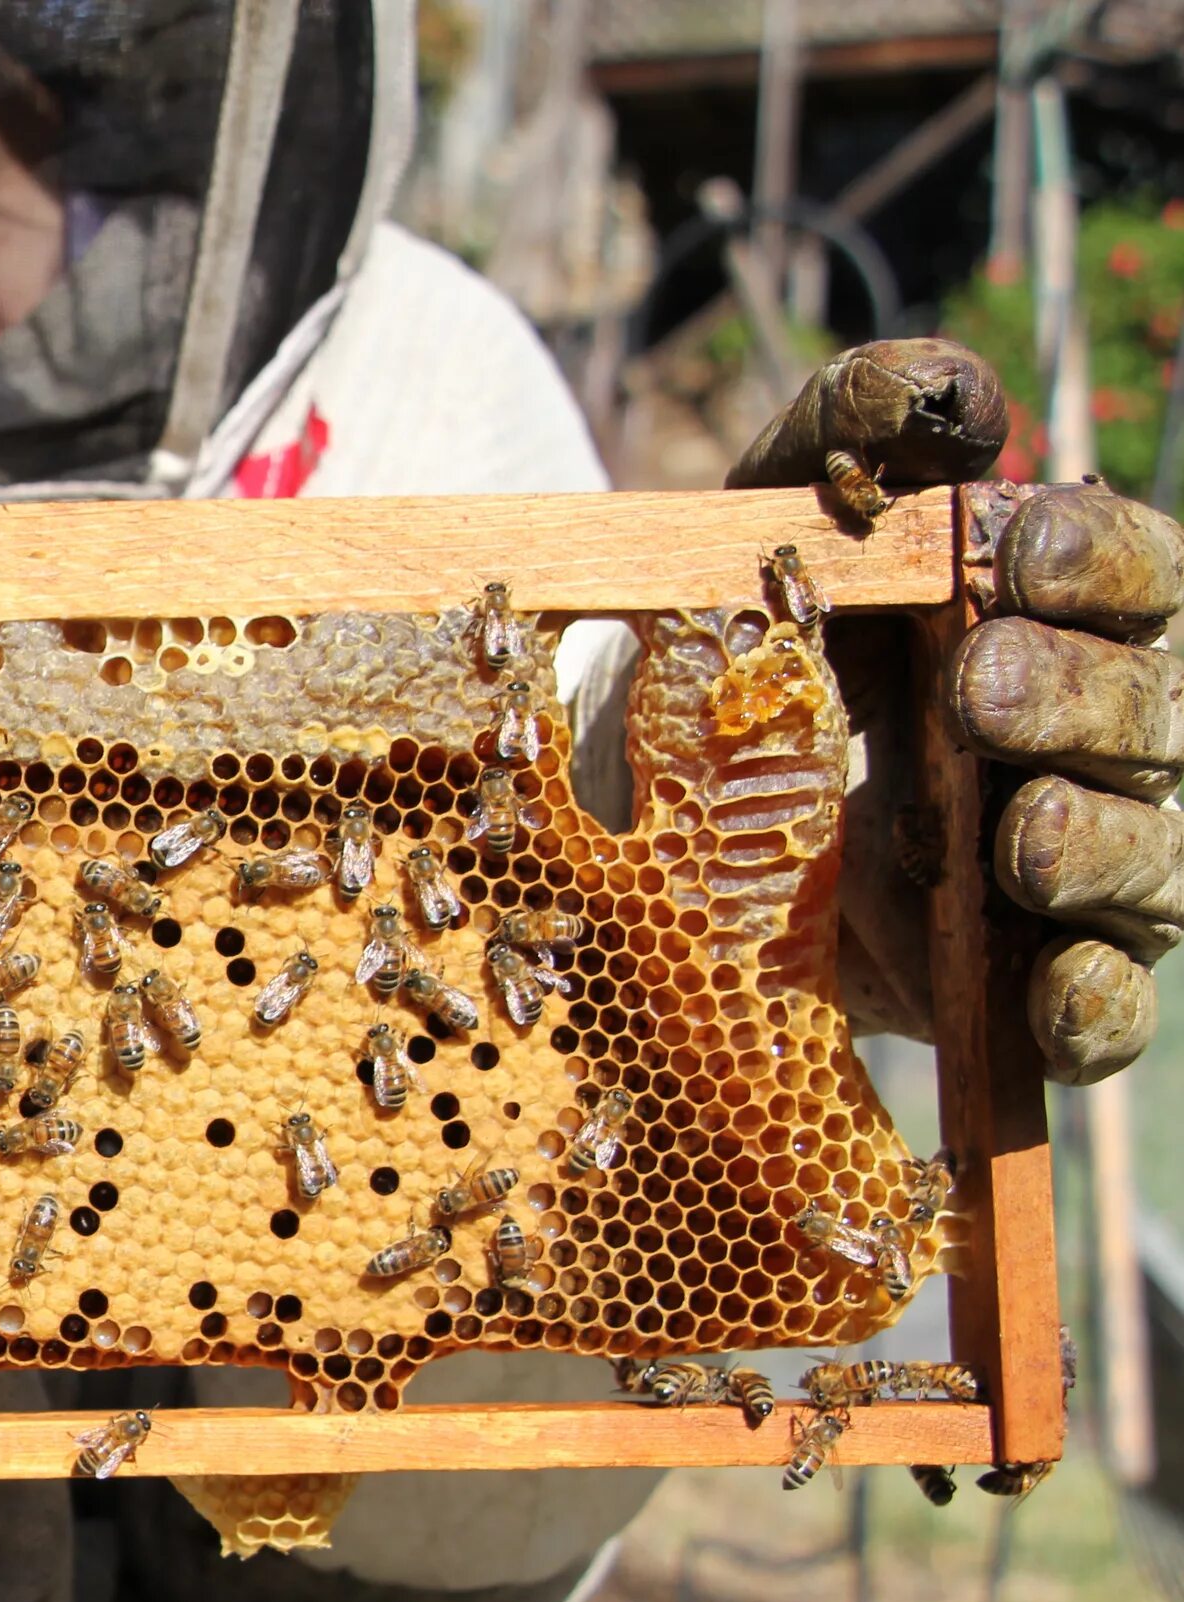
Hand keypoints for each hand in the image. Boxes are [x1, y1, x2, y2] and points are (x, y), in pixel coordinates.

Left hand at [728, 338, 1183, 1083]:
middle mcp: (1101, 741)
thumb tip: (945, 391)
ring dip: (1095, 848)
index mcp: (1067, 616)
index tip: (1015, 546)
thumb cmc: (760, 642)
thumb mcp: (770, 526)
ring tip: (1018, 840)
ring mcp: (1079, 869)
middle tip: (983, 693)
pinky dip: (1086, 1009)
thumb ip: (848, 436)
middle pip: (1150, 714)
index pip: (1138, 572)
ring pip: (1151, 860)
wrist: (666, 810)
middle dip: (1078, 701)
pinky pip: (1101, 1007)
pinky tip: (1046, 1001)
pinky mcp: (1028, 986)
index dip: (1096, 558)